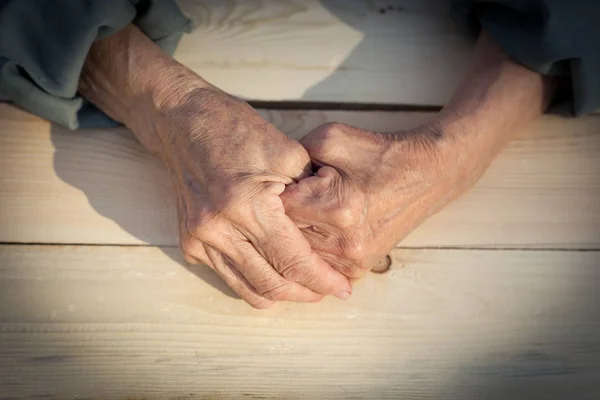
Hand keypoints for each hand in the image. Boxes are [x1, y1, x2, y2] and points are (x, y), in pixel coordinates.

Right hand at [78, 25, 350, 307]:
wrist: (184, 123)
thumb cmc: (240, 131)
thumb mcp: (289, 153)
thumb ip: (313, 195)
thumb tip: (336, 232)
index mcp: (248, 205)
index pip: (293, 259)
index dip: (322, 279)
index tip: (344, 289)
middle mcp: (218, 229)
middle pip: (272, 283)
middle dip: (305, 294)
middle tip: (328, 290)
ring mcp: (200, 239)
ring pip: (248, 288)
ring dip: (281, 294)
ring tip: (305, 288)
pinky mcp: (189, 242)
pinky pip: (228, 276)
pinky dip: (255, 281)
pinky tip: (274, 271)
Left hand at [281, 122, 480, 277]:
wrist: (427, 174)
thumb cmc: (378, 154)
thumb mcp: (331, 138)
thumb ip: (293, 158)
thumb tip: (267, 180)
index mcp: (337, 207)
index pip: (277, 210)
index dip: (275, 193)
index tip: (284, 183)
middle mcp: (344, 242)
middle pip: (285, 236)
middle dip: (283, 216)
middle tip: (299, 197)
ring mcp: (353, 261)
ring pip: (299, 254)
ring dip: (296, 234)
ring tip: (312, 211)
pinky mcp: (359, 270)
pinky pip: (318, 265)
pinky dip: (312, 248)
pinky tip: (321, 228)